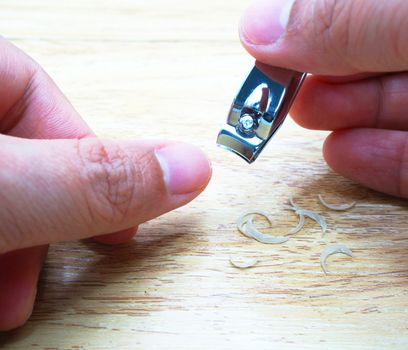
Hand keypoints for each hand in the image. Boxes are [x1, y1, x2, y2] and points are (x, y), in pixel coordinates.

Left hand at [0, 38, 210, 329]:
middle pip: (21, 153)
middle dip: (47, 218)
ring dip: (14, 248)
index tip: (112, 220)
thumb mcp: (0, 191)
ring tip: (9, 300)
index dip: (84, 156)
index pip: (39, 91)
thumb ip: (88, 180)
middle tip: (51, 268)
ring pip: (1, 195)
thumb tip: (188, 170)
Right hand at [240, 0, 407, 210]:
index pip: (390, 6)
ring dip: (353, 118)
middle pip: (403, 56)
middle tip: (283, 87)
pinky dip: (389, 165)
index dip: (330, 20)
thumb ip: (357, 17)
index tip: (273, 41)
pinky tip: (344, 155)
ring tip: (303, 117)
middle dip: (336, 71)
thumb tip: (263, 27)